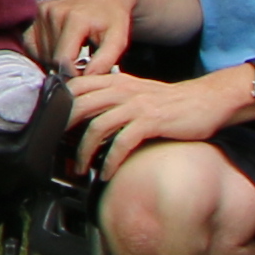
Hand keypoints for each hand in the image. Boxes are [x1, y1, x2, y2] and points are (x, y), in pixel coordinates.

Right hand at [37, 0, 139, 77]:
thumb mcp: (119, 40)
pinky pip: (32, 44)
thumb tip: (86, 77)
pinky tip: (59, 47)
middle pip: (51, 58)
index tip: (85, 71)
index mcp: (75, 19)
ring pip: (42, 53)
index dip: (73, 72)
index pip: (62, 59)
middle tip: (82, 59)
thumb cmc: (113, 21)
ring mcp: (43, 11)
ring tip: (73, 51)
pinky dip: (44, 51)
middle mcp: (54, 12)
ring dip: (55, 59)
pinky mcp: (37, 12)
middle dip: (65, 66)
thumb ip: (105, 61)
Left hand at [65, 60, 246, 171]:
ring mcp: (136, 105)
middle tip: (55, 153)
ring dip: (83, 152)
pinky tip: (105, 174)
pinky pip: (121, 143)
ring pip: (97, 127)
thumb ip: (111, 99)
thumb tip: (84, 116)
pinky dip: (109, 161)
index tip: (47, 126)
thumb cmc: (170, 102)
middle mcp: (122, 90)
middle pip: (78, 106)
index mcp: (115, 81)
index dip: (57, 106)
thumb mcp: (135, 93)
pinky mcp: (151, 122)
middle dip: (62, 133)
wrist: (206, 100)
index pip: (74, 87)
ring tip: (79, 169)